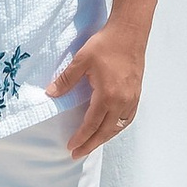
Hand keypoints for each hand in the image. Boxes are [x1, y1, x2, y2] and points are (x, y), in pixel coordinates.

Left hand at [47, 22, 144, 158]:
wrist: (129, 32)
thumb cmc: (106, 44)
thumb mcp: (81, 60)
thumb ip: (66, 80)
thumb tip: (50, 93)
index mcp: (107, 96)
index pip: (92, 124)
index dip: (81, 137)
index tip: (71, 147)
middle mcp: (122, 102)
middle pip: (105, 131)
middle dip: (91, 144)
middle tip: (78, 154)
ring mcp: (132, 99)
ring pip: (118, 127)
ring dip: (104, 138)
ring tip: (92, 144)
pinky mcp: (136, 94)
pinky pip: (127, 118)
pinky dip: (117, 127)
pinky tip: (110, 128)